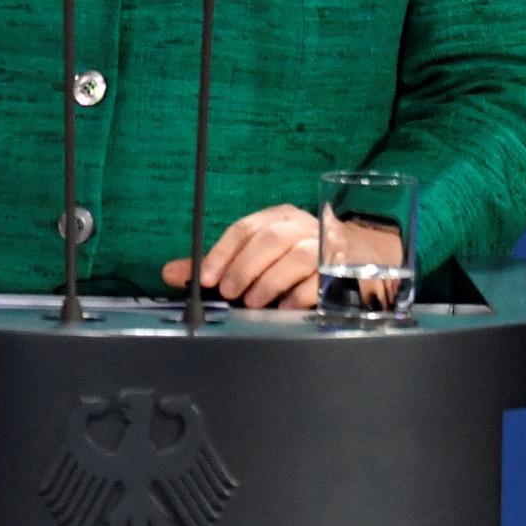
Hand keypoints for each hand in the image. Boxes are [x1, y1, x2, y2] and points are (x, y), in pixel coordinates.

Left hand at [162, 203, 369, 308]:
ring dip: (271, 281)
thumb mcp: (253, 256)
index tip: (205, 278)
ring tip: (253, 303)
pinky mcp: (345, 268)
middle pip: (271, 238)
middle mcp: (302, 225)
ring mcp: (326, 245)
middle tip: (230, 292)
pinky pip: (323, 278)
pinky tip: (284, 309)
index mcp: (276, 217)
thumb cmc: (293, 258)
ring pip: (299, 256)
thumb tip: (169, 273)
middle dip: (245, 267)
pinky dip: (300, 295)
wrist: (356, 260)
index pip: (244, 228)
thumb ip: (214, 265)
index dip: (222, 253)